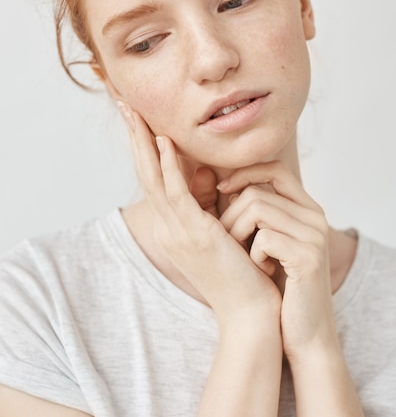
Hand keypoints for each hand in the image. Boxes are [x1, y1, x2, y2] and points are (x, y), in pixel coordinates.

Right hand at [118, 103, 280, 327]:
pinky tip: (163, 141)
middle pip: (145, 172)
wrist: (251, 313)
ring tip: (134, 112)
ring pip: (154, 178)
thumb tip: (206, 174)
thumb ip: (209, 204)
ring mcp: (178, 232)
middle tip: (123, 103)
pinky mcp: (195, 234)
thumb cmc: (242, 273)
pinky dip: (169, 166)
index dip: (143, 146)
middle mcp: (169, 227)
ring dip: (143, 143)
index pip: (154, 178)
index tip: (138, 117)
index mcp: (174, 226)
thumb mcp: (220, 232)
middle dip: (134, 137)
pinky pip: (176, 193)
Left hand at [218, 161, 337, 359]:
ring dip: (238, 235)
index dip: (245, 173)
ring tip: (245, 258)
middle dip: (231, 216)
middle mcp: (315, 216)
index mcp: (306, 209)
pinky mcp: (309, 257)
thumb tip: (220, 184)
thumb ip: (249, 213)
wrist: (304, 333)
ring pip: (257, 210)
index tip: (222, 189)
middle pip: (257, 192)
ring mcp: (315, 235)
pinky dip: (253, 255)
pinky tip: (263, 272)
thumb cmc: (277, 286)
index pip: (275, 169)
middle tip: (230, 244)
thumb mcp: (262, 243)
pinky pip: (264, 238)